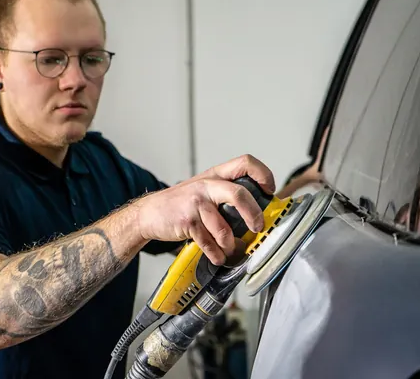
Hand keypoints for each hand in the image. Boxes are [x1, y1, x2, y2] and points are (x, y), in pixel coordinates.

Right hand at [135, 154, 275, 265]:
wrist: (150, 213)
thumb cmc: (181, 203)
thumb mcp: (204, 189)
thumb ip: (227, 194)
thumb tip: (259, 212)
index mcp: (216, 175)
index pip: (245, 162)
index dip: (263, 174)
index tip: (269, 191)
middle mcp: (207, 185)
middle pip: (239, 194)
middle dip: (253, 214)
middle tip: (258, 227)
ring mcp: (196, 203)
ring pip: (223, 228)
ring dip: (230, 244)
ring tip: (230, 250)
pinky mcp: (187, 221)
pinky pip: (208, 242)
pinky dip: (216, 253)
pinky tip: (217, 256)